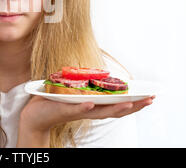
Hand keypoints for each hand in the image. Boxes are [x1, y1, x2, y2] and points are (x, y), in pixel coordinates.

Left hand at [20, 95, 154, 132]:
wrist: (35, 112)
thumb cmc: (56, 100)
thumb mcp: (76, 91)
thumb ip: (88, 86)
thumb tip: (101, 73)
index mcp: (94, 105)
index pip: (117, 105)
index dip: (135, 102)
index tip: (151, 96)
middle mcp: (89, 111)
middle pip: (115, 110)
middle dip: (134, 105)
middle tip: (150, 99)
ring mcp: (77, 111)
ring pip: (99, 111)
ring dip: (114, 107)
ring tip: (130, 102)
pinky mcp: (63, 110)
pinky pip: (75, 110)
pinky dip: (83, 108)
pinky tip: (91, 104)